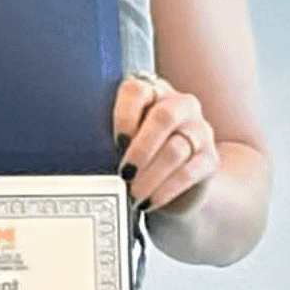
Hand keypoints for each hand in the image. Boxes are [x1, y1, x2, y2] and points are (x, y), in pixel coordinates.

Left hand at [115, 73, 219, 212]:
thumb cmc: (136, 155)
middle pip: (164, 117)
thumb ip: (107, 135)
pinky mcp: (210, 158)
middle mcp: (180, 106)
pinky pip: (190, 172)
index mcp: (152, 92)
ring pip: (176, 149)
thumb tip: (79, 151)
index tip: (114, 140)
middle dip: (140, 148)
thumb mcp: (120, 139)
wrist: (175, 183)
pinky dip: (166, 189)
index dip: (124, 113)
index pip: (138, 89)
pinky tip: (149, 200)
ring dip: (151, 175)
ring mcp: (199, 131)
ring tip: (132, 193)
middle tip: (124, 172)